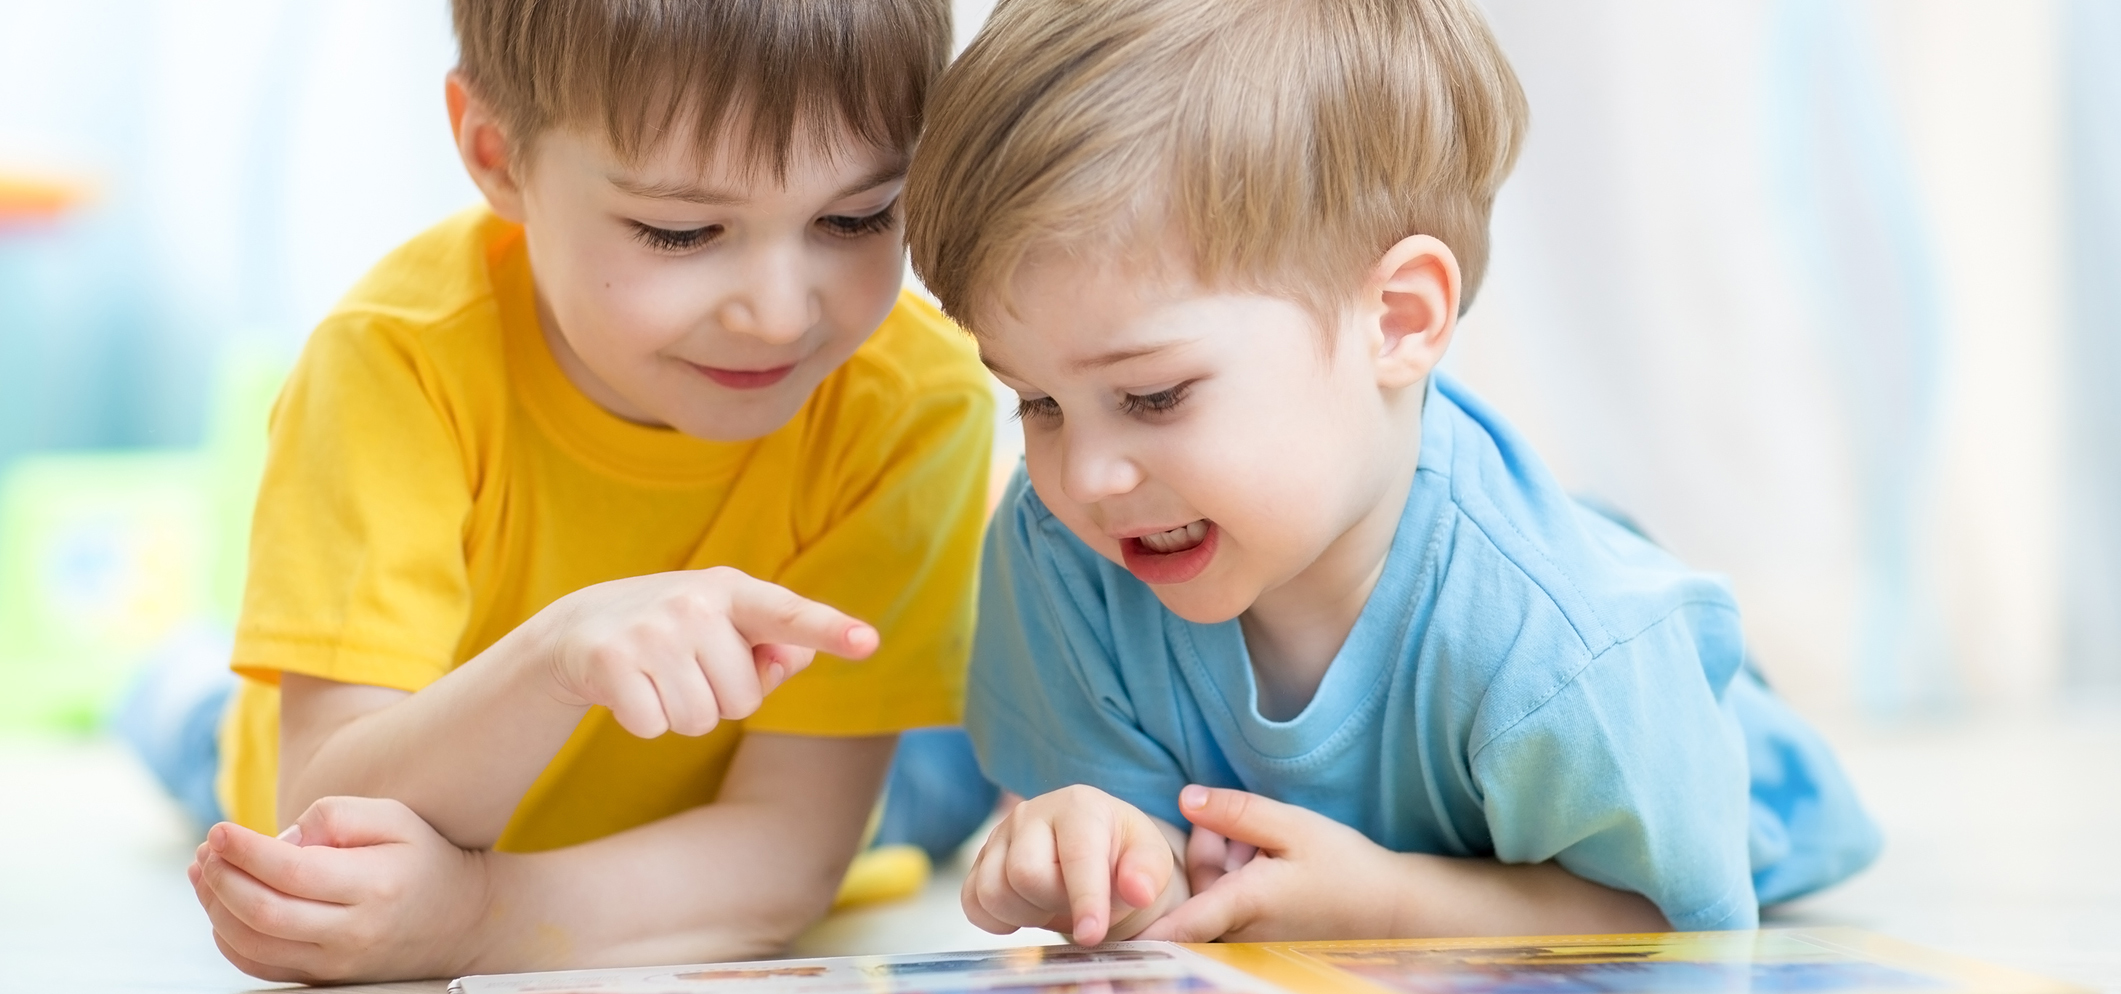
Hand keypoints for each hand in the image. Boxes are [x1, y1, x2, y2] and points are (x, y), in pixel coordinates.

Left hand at [188, 797, 492, 983]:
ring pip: (252, 945)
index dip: (245, 850)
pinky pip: (260, 967)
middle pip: (264, 913)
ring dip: (215, 907)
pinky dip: (228, 938)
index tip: (219, 830)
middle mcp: (353, 932)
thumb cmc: (422, 857)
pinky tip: (223, 905)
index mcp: (374, 886)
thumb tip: (281, 842)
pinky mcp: (323, 978)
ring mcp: (336, 962)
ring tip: (206, 870)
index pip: (292, 871)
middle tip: (208, 849)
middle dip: (222, 879)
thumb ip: (336, 817)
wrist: (460, 920)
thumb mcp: (394, 817)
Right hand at [535, 566, 878, 737]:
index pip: (790, 614)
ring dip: (681, 713)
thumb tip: (794, 660)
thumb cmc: (677, 633)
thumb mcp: (729, 628)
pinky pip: (654, 727)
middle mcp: (694, 603)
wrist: (578, 627)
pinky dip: (644, 721)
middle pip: (742, 699)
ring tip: (659, 678)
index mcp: (735, 590)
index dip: (831, 631)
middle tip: (686, 669)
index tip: (869, 642)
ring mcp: (650, 631)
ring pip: (699, 720)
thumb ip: (776, 648)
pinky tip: (630, 689)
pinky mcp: (611, 662)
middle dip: (718, 699)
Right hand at [962, 784, 1184, 944]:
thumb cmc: (1122, 856)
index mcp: (1079, 806)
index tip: (1092, 934)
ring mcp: (1000, 836)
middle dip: (1054, 903)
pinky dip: (997, 919)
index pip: (1076, 856)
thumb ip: (1147, 873)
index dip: (1085, 900)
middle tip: (1075, 903)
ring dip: (1026, 914)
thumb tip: (1138, 890)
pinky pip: (972, 902)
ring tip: (1053, 904)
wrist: (1095, 856)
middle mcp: (1031, 813)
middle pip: (1025, 875)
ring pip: (993, 891)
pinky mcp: (980, 861)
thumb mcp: (1150, 860)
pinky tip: (1027, 910)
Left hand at [1138, 785, 1403, 941]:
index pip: (1182, 923)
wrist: (1390, 911)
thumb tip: (1184, 798)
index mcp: (1246, 903)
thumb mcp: (1293, 826)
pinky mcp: (1260, 942)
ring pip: (1211, 900)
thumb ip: (1237, 812)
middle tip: (1241, 830)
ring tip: (1262, 846)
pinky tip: (1267, 863)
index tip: (1105, 938)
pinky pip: (1230, 910)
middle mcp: (1241, 932)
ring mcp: (1250, 942)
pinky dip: (1237, 883)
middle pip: (1193, 894)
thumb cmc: (1344, 867)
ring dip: (1224, 867)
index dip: (1145, 930)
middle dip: (1206, 854)